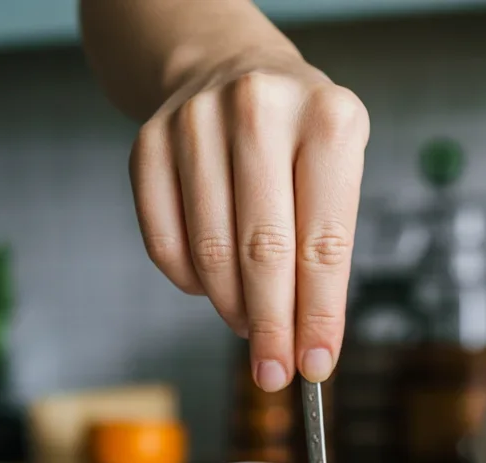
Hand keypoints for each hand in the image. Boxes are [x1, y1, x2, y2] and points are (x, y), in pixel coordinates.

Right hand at [129, 52, 368, 389]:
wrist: (232, 69)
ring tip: (248, 324)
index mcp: (328, 120)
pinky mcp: (148, 143)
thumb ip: (325, 258)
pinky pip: (165, 244)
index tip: (314, 365)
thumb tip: (306, 345)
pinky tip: (210, 284)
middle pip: (264, 253)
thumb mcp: (336, 178)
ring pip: (211, 253)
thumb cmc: (297, 141)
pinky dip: (190, 281)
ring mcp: (196, 123)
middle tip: (273, 371)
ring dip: (231, 308)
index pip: (324, 244)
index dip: (319, 316)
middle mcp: (261, 111)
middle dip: (271, 328)